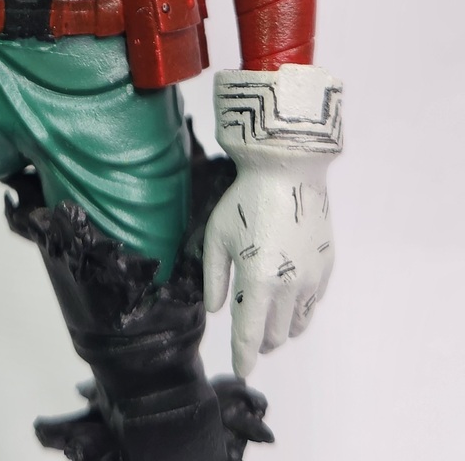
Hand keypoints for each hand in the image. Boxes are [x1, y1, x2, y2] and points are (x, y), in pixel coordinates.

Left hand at [204, 65, 341, 377]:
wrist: (288, 170)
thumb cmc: (244, 200)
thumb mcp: (217, 235)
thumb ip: (214, 276)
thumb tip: (216, 309)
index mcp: (258, 281)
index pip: (250, 334)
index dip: (244, 356)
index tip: (241, 370)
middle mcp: (289, 287)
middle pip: (276, 335)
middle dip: (261, 342)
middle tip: (250, 336)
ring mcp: (312, 278)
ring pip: (297, 323)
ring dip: (281, 329)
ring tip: (268, 320)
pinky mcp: (326, 267)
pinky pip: (313, 303)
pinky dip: (299, 310)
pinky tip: (288, 299)